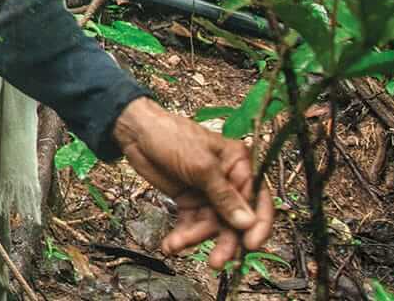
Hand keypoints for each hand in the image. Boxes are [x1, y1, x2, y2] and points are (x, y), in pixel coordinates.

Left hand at [113, 97, 273, 268]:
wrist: (135, 131)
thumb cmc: (171, 136)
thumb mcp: (201, 166)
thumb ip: (224, 196)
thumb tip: (246, 223)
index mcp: (239, 165)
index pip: (258, 200)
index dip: (257, 225)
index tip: (250, 245)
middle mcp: (228, 181)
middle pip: (235, 219)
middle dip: (224, 240)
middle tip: (217, 261)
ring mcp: (208, 192)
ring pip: (211, 225)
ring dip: (196, 238)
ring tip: (177, 245)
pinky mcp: (189, 200)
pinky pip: (191, 223)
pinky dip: (182, 235)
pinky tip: (171, 245)